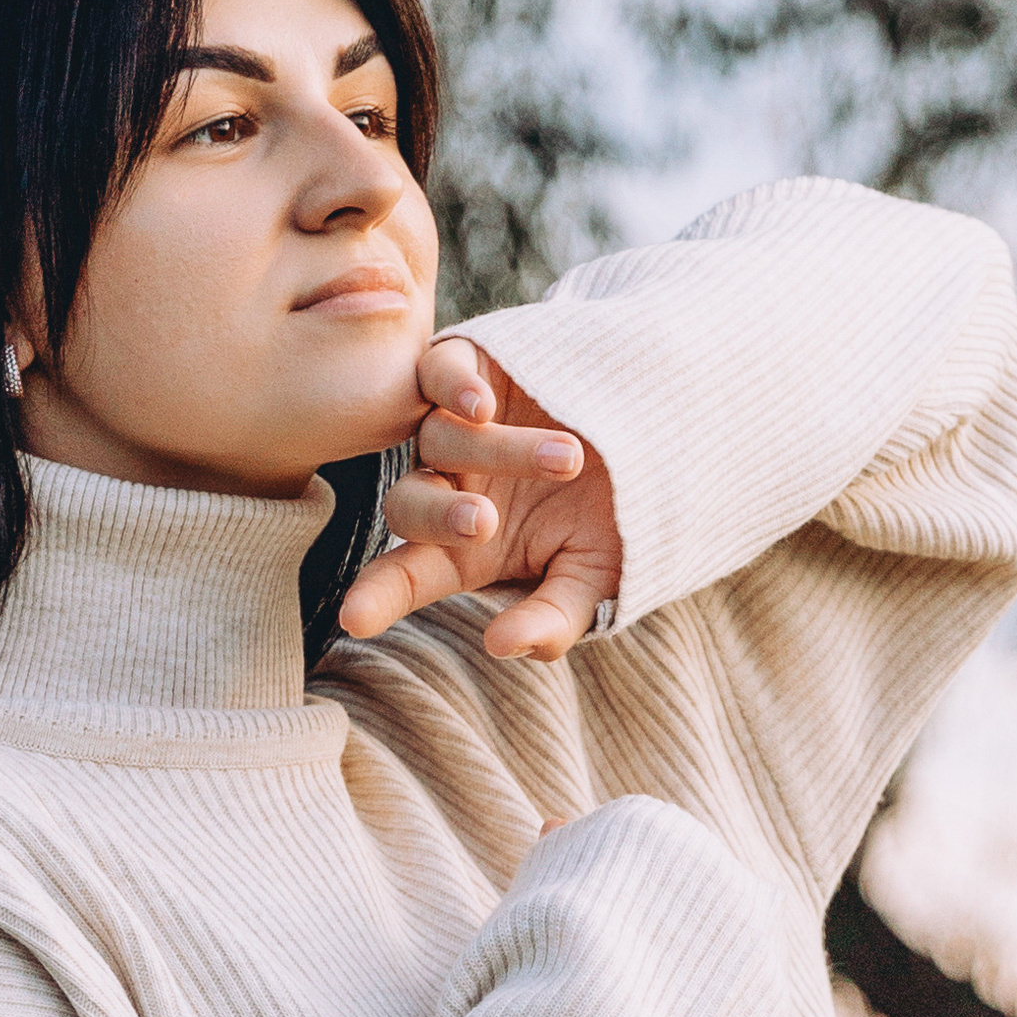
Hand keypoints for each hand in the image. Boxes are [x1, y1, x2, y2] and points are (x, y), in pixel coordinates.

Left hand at [338, 337, 622, 660]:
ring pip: (438, 441)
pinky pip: (436, 374)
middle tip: (484, 524)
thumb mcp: (595, 576)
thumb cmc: (620, 516)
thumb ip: (552, 617)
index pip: (405, 575)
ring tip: (569, 459)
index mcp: (463, 549)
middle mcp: (449, 487)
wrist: (661, 432)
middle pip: (409, 505)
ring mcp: (455, 428)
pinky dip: (453, 387)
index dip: (378, 597)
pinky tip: (482, 405)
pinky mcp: (472, 369)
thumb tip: (500, 647)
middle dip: (441, 518)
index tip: (355, 619)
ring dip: (500, 454)